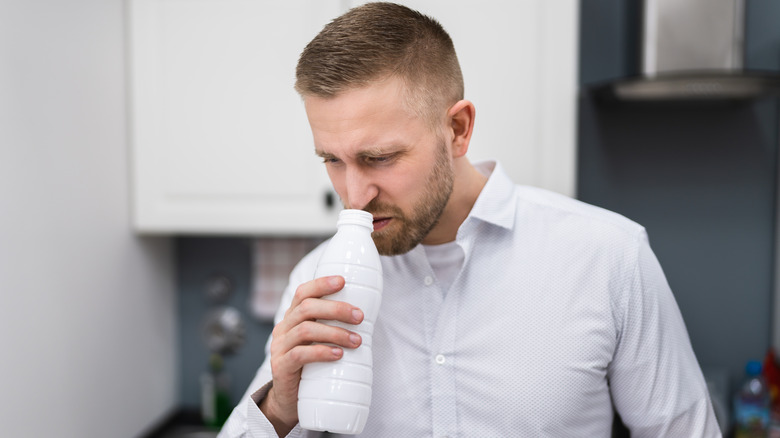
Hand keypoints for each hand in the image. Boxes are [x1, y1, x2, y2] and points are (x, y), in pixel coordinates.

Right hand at [259, 275, 363, 435]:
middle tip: (359, 317)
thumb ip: (332, 328)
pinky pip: (300, 354)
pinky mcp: (281, 366)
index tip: (343, 281)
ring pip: (306, 330)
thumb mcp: (319, 342)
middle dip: (336, 309)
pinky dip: (322, 352)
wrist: (289, 399)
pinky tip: (338, 355)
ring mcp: (279, 347)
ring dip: (335, 333)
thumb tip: (364, 318)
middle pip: (307, 308)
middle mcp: (284, 328)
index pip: (303, 292)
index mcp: (293, 317)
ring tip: (356, 341)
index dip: (321, 284)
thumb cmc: (310, 366)